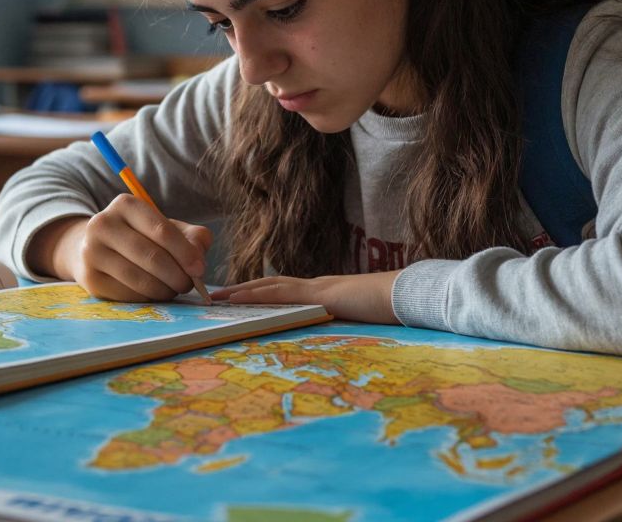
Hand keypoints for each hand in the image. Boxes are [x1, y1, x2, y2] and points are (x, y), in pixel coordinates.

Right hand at [41, 195, 211, 301]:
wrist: (94, 247)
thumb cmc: (139, 236)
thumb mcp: (165, 227)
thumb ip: (191, 236)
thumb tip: (199, 258)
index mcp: (125, 205)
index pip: (161, 231)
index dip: (185, 253)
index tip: (199, 269)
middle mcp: (103, 224)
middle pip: (151, 256)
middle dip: (177, 275)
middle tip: (188, 284)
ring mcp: (92, 252)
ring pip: (139, 278)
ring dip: (164, 289)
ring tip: (173, 290)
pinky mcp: (89, 278)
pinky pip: (127, 294)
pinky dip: (147, 298)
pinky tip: (153, 293)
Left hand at [210, 271, 400, 323]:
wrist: (407, 297)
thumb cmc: (390, 311)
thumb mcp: (362, 321)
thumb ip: (346, 324)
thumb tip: (338, 337)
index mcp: (324, 295)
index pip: (285, 292)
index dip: (260, 293)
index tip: (238, 299)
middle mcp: (316, 287)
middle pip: (271, 286)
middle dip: (242, 291)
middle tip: (215, 296)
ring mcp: (317, 288)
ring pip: (270, 286)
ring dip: (241, 291)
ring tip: (217, 296)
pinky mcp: (319, 294)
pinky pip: (281, 293)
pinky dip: (256, 295)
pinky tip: (238, 298)